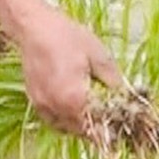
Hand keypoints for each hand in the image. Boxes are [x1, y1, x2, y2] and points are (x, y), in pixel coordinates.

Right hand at [9, 3, 124, 137]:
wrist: (34, 27)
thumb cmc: (66, 37)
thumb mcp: (98, 54)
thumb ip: (113, 79)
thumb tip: (125, 95)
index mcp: (74, 99)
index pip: (96, 127)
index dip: (109, 130)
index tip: (119, 129)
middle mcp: (57, 108)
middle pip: (81, 131)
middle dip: (96, 129)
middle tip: (108, 121)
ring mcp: (43, 106)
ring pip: (66, 128)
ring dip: (80, 126)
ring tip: (92, 114)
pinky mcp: (35, 101)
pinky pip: (53, 120)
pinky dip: (64, 120)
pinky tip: (73, 109)